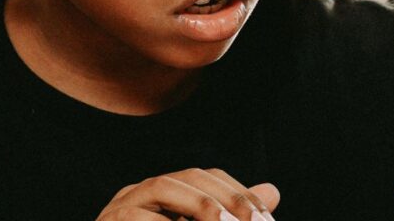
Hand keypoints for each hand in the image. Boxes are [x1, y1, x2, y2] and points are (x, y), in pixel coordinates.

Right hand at [96, 167, 279, 220]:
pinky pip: (137, 217)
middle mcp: (142, 193)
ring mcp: (121, 206)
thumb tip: (272, 190)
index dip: (236, 190)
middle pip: (189, 177)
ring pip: (162, 186)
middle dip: (223, 195)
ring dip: (198, 203)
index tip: (264, 214)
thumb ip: (229, 217)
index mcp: (166, 195)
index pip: (207, 176)